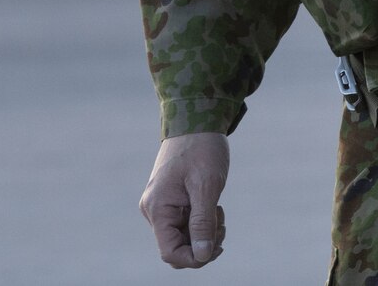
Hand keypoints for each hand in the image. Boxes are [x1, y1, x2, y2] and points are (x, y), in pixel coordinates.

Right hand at [140, 132, 229, 267]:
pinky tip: (214, 206)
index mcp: (158, 208)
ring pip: (183, 236)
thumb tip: (203, 256)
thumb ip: (202, 222)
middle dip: (202, 244)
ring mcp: (162, 205)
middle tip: (222, 224)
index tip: (218, 248)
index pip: (170, 253)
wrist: (197, 118)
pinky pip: (185, 223)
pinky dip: (202, 221)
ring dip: (204, 232)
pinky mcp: (171, 200)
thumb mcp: (206, 186)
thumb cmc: (202, 149)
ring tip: (219, 211)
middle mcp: (155, 210)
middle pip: (176, 247)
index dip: (194, 259)